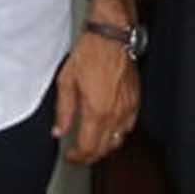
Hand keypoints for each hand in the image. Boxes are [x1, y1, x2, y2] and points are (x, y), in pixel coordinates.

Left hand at [54, 28, 139, 163]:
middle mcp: (115, 113)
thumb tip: (59, 130)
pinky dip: (118, 134)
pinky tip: (110, 130)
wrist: (112, 35)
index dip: (78, 158)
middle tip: (79, 156)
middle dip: (90, 157)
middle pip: (104, 149)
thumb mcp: (67, 81)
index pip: (88, 148)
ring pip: (118, 140)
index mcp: (97, 110)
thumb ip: (63, 111)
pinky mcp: (136, 100)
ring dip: (105, 147)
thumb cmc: (91, 52)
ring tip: (93, 146)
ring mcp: (128, 107)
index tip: (70, 157)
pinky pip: (129, 126)